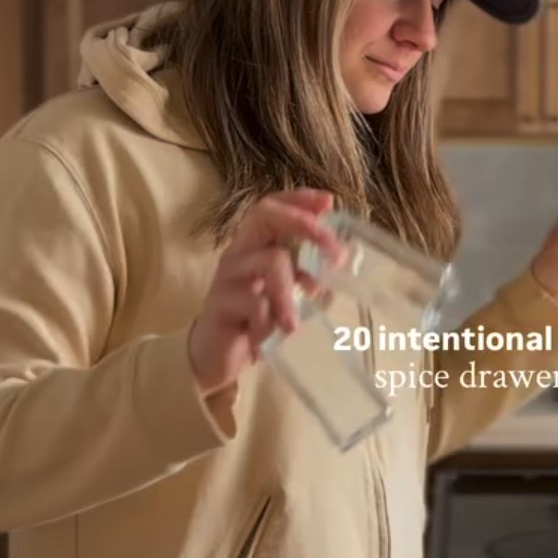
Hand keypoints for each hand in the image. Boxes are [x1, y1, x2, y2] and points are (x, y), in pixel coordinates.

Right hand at [188, 190, 343, 397]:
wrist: (217, 358)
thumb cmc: (256, 321)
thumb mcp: (287, 294)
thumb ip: (308, 275)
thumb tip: (339, 260)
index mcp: (255, 246)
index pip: (271, 207)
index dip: (298, 199)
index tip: (328, 202)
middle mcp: (240, 252)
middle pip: (265, 215)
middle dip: (304, 224)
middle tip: (334, 251)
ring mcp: (228, 275)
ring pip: (270, 262)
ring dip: (290, 293)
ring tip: (293, 324)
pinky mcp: (220, 302)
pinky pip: (257, 304)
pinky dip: (269, 323)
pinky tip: (264, 339)